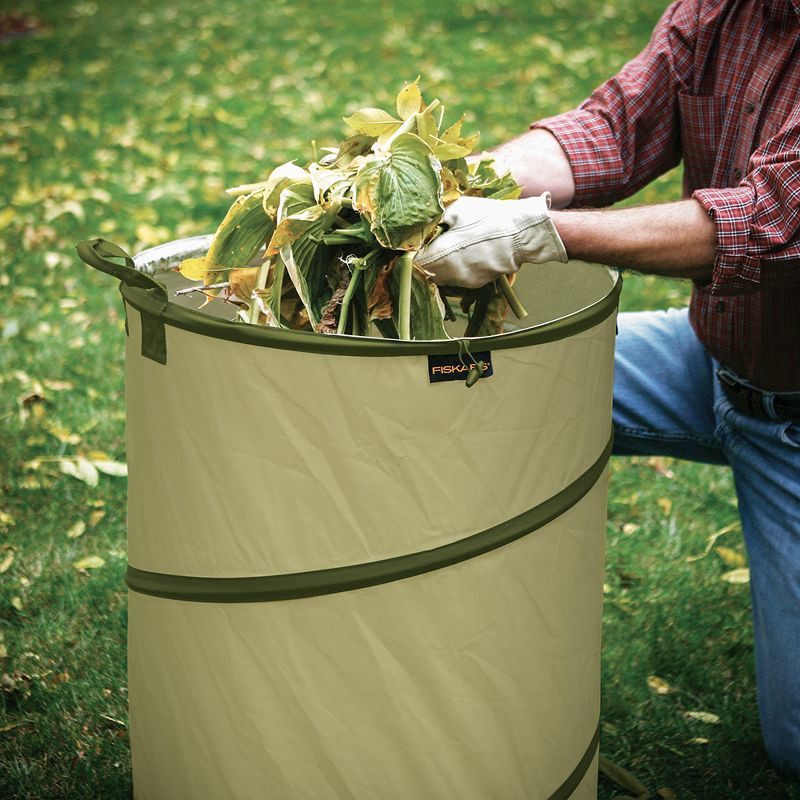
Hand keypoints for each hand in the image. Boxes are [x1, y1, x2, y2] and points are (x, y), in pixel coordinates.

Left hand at [415, 192, 567, 287]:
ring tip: (446, 246)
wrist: (522, 233)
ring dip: (438, 265)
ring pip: (440, 277)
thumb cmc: (488, 217)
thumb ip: (434, 221)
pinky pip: (456, 278)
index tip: (411, 244)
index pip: (413, 263)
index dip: (410, 254)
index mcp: (441, 255)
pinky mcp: (475, 284)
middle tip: (427, 243)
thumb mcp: (457, 210)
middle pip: (425, 273)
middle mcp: (449, 274)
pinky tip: (463, 253)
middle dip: (423, 260)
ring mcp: (463, 282)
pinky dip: (454, 268)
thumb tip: (417, 229)